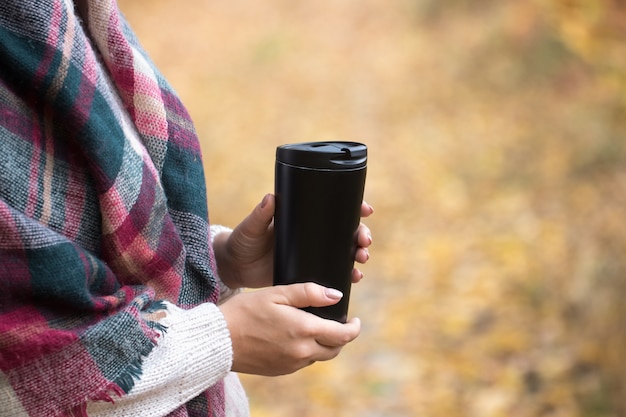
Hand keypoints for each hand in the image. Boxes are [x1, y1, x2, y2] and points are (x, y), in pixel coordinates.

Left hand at [213, 194, 373, 288]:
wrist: (236, 267)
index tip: (365, 210)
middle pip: (346, 231)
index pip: (333, 209)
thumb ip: (261, 213)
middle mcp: (312, 235)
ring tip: (362, 258)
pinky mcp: (308, 273)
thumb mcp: (252, 225)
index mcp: (302, 218)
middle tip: (364, 240)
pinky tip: (354, 277)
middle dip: (361, 234)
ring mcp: (312, 254)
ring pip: (344, 252)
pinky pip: (333, 273)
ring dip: (358, 255)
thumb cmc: (243, 240)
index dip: (354, 208)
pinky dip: (347, 274)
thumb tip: (270, 197)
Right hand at [219, 282, 360, 375]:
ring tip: (318, 328)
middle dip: (342, 337)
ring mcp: (292, 364)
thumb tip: (335, 296)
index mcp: (304, 330)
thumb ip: (308, 293)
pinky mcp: (281, 370)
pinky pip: (304, 362)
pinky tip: (297, 338)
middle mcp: (302, 352)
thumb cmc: (245, 311)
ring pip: (320, 357)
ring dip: (325, 344)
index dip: (354, 327)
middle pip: (335, 349)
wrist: (219, 340)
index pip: (343, 335)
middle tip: (339, 323)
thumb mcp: (277, 293)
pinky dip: (308, 351)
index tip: (355, 319)